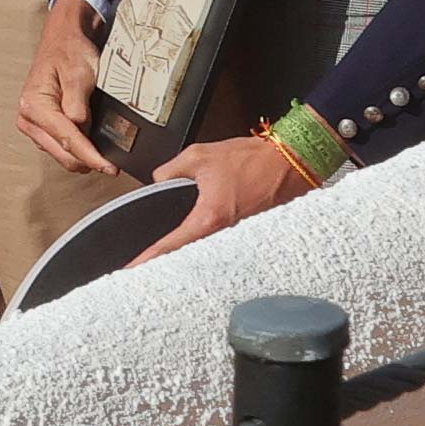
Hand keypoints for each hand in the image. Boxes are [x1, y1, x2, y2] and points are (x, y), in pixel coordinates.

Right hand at [19, 0, 113, 175]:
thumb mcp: (79, 73)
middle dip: (87, 161)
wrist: (64, 39)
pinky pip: (60, 147)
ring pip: (60, 154)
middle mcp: (28, 118)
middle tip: (113, 166)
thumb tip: (80, 127)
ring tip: (105, 155)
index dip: (90, 156)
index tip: (109, 168)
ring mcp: (33, 124)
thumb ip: (77, 102)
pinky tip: (92, 145)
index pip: (66, 138)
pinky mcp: (42, 126)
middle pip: (61, 153)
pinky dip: (77, 150)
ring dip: (82, 157)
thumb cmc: (69, 52)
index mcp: (34, 105)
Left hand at [141, 131, 315, 255]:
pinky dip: (207, 243)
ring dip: (187, 254)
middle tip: (144, 268)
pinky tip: (197, 242)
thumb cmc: (251, 159)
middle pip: (189, 254)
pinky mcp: (250, 231)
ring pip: (206, 249)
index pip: (173, 244)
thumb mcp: (198, 156)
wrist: (292, 162)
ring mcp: (240, 235)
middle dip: (167, 262)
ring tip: (165, 259)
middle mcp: (225, 233)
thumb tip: (158, 180)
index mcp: (209, 217)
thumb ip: (170, 170)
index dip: (151, 257)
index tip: (133, 269)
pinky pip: (223, 241)